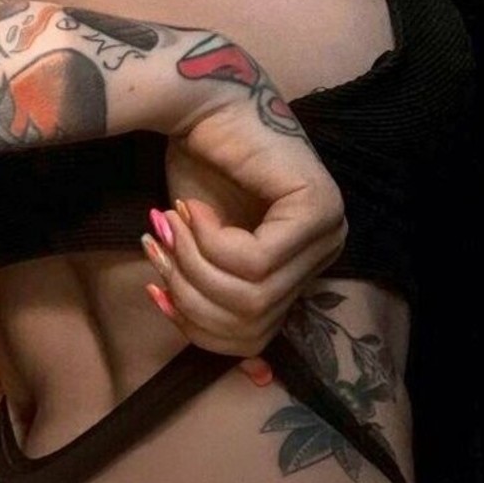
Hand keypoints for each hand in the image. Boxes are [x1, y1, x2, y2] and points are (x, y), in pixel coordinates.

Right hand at [145, 57, 346, 372]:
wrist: (196, 106)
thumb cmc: (195, 173)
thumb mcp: (203, 258)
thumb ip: (221, 305)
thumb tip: (250, 377)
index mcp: (300, 269)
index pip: (251, 340)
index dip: (195, 328)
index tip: (156, 291)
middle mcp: (325, 252)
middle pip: (249, 326)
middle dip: (189, 294)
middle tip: (160, 248)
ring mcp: (327, 230)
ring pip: (250, 299)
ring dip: (195, 266)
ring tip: (173, 225)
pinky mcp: (316, 208)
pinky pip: (254, 264)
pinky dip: (211, 243)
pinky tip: (196, 209)